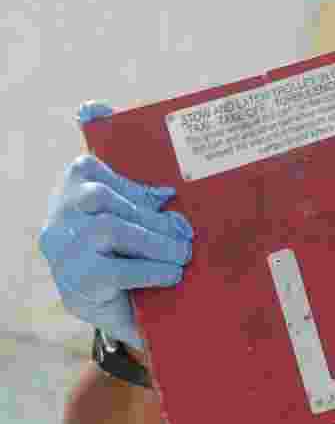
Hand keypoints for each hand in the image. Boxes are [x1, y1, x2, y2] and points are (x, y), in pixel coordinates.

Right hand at [39, 101, 192, 348]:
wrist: (130, 315)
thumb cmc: (144, 254)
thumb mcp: (150, 221)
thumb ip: (151, 196)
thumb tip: (166, 191)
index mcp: (75, 191)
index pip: (87, 166)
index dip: (99, 138)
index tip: (95, 108)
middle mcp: (61, 217)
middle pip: (100, 197)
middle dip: (149, 213)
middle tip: (184, 232)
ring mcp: (64, 250)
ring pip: (108, 228)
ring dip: (154, 240)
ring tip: (182, 253)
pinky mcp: (77, 283)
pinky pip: (114, 269)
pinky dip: (151, 269)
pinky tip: (172, 273)